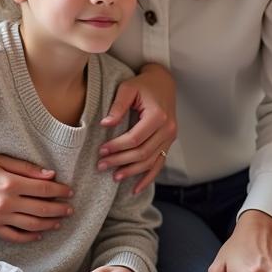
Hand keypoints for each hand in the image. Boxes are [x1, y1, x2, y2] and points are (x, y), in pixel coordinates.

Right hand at [0, 154, 72, 242]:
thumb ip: (26, 168)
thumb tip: (51, 174)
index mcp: (9, 183)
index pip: (43, 189)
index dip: (59, 191)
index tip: (69, 191)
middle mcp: (6, 203)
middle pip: (41, 208)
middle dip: (59, 209)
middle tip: (70, 209)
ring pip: (32, 224)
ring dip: (49, 223)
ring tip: (59, 221)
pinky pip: (15, 236)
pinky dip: (29, 237)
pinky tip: (39, 234)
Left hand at [98, 64, 176, 193]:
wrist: (163, 82)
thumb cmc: (143, 84)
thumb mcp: (127, 88)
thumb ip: (117, 106)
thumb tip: (105, 124)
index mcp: (158, 116)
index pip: (135, 139)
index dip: (117, 147)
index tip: (101, 150)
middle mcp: (168, 129)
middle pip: (142, 153)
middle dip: (120, 161)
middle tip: (101, 166)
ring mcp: (170, 137)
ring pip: (151, 161)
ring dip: (132, 171)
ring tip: (114, 177)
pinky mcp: (169, 142)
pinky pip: (159, 163)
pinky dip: (148, 177)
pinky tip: (136, 188)